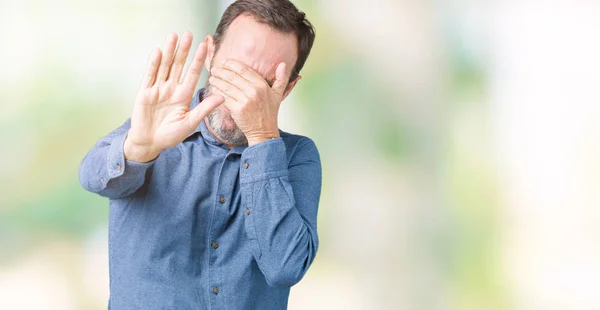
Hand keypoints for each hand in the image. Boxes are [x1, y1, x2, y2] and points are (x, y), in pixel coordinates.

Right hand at [124, 32, 223, 161]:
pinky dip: (154, 64)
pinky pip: (150, 75)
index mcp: (184, 95)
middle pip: (178, 65)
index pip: (193, 74)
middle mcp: (171, 89)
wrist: (150, 143)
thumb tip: (222, 97)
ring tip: (173, 36)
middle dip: (183, 50)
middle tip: (189, 34)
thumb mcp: (190, 122)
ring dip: (169, 52)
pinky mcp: (145, 92)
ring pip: (164, 66)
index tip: (205, 46)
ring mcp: (158, 89)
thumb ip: (204, 109)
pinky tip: (158, 51)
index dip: (198, 60)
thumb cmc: (170, 135)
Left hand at [208, 59, 290, 145]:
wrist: (264, 132)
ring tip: (212, 78)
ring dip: (217, 81)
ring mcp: (245, 101)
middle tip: (214, 69)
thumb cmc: (270, 113)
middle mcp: (254, 91)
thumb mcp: (278, 95)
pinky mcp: (237, 110)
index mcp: (262, 85)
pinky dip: (217, 93)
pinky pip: (224, 98)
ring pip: (227, 86)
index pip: (244, 70)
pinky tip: (214, 89)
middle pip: (233, 77)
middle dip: (221, 71)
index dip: (232, 64)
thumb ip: (281, 79)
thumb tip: (283, 64)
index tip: (225, 61)